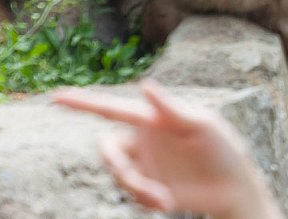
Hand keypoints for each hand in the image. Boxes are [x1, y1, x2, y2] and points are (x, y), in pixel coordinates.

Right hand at [52, 80, 280, 218]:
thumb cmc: (223, 149)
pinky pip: (129, 194)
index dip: (83, 102)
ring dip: (136, 190)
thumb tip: (145, 85)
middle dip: (116, 167)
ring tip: (164, 201)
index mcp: (153, 118)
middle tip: (135, 183)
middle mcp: (142, 139)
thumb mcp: (202, 126)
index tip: (55, 97)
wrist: (232, 188)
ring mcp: (142, 163)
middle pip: (106, 148)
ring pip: (117, 175)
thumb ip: (172, 109)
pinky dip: (144, 201)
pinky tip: (168, 203)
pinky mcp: (145, 187)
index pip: (112, 108)